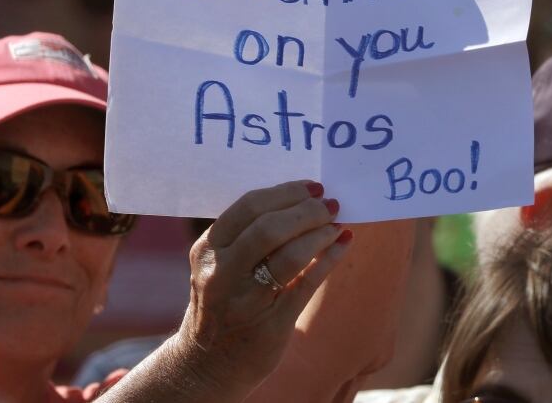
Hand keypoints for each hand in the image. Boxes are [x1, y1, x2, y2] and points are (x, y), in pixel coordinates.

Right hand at [172, 180, 351, 393]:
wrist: (208, 364)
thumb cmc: (222, 303)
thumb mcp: (220, 264)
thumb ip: (247, 235)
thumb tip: (300, 200)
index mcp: (207, 249)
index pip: (249, 207)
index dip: (286, 192)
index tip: (313, 187)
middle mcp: (220, 273)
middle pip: (269, 227)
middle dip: (307, 211)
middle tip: (330, 205)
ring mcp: (245, 300)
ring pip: (290, 255)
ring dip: (320, 234)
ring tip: (337, 225)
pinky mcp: (270, 322)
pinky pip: (307, 283)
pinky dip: (330, 259)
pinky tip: (343, 244)